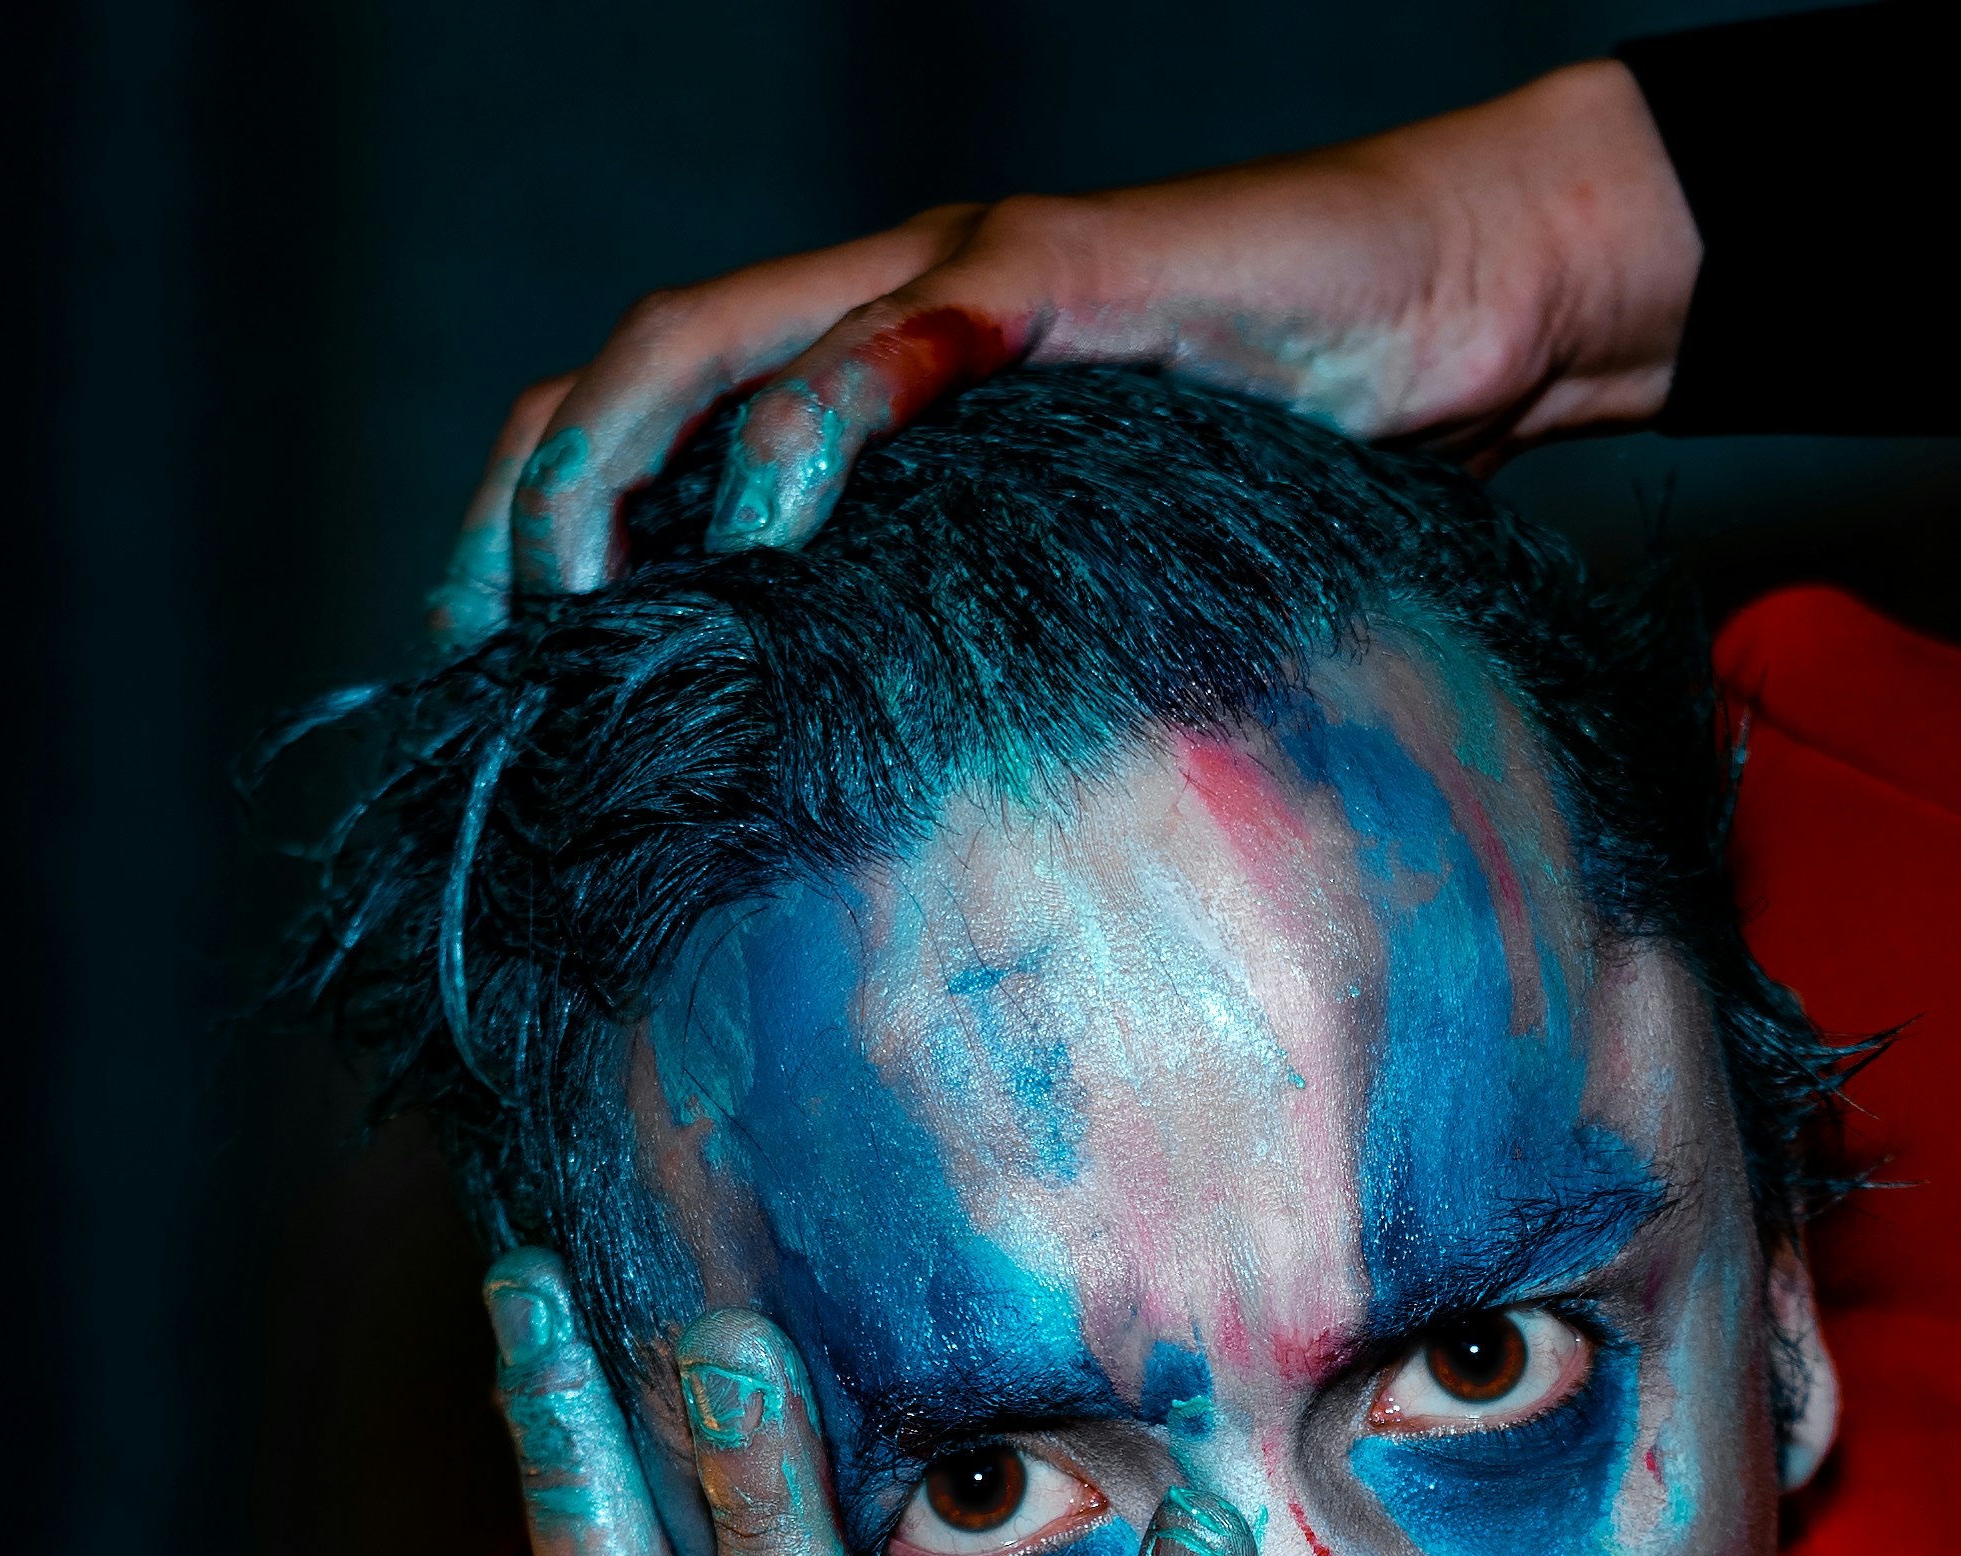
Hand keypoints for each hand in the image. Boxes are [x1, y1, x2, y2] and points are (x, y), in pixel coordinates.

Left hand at [430, 58, 1700, 645]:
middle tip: (491, 672)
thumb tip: (910, 874)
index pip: (638, 439)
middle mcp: (875, 310)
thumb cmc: (1302, 466)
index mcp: (866, 388)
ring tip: (582, 611)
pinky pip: (878, 343)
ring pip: (700, 345)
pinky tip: (758, 537)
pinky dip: (797, 432)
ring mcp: (948, 278)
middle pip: (615, 385)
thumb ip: (990, 666)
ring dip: (611, 478)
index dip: (531, 552)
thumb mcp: (1100, 592)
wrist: (1471, 303)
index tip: (489, 701)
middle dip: (522, 526)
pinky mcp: (1042, 277)